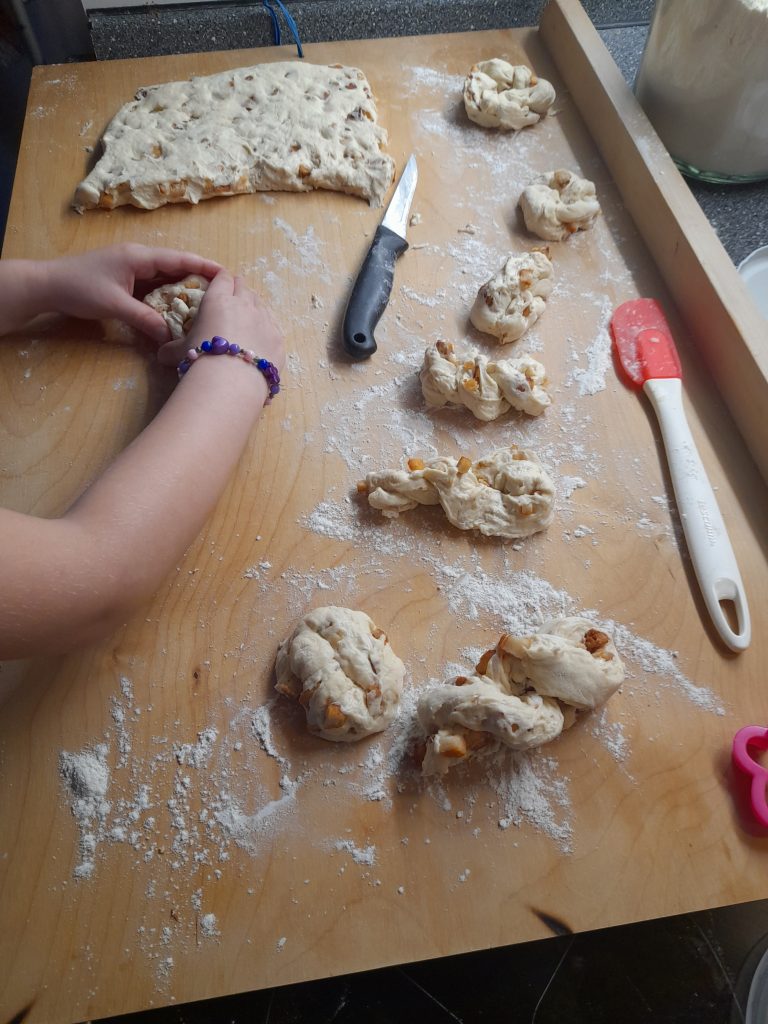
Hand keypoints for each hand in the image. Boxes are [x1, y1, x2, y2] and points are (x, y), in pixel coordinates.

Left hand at [41, 243, 222, 343]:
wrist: (48, 286)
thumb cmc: (79, 289)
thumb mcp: (115, 306)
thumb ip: (145, 320)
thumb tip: (170, 338)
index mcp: (139, 257)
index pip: (179, 259)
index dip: (204, 266)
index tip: (227, 274)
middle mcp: (140, 259)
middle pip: (177, 267)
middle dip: (200, 279)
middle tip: (224, 294)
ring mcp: (133, 269)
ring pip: (167, 278)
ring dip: (185, 289)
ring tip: (209, 303)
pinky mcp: (127, 280)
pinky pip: (155, 287)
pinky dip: (169, 297)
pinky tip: (180, 309)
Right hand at [158, 271, 284, 370]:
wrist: (231, 382)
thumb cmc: (201, 360)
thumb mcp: (179, 353)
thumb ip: (171, 349)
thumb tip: (161, 354)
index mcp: (218, 300)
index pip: (222, 278)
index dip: (221, 279)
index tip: (220, 284)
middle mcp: (244, 304)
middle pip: (244, 286)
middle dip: (238, 290)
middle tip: (232, 301)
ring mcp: (265, 320)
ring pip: (261, 304)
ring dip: (253, 308)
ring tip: (247, 320)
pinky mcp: (278, 339)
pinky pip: (274, 326)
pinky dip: (267, 328)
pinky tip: (261, 339)